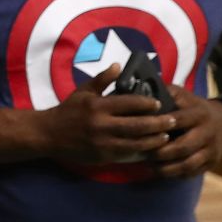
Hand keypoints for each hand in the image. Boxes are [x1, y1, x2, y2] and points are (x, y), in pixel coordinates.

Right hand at [45, 64, 176, 164]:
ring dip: (154, 140)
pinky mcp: (102, 155)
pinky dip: (142, 152)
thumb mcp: (83, 92)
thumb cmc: (68, 111)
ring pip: (136, 143)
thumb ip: (102, 79)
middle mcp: (101, 124)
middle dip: (158, 123)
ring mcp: (102, 142)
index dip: (148, 104)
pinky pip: (127, 155)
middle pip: (138, 125)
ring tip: (166, 136)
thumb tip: (118, 66)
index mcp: (98, 106)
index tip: (160, 103)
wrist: (48, 134)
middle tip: (173, 121)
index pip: (129, 103)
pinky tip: (152, 150)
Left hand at [146, 86, 221, 177]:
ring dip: (167, 168)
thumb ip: (166, 93)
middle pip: (183, 147)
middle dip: (161, 152)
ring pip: (188, 164)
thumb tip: (142, 94)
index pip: (178, 120)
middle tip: (144, 153)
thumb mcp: (184, 95)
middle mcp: (207, 133)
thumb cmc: (195, 107)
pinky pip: (193, 173)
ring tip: (150, 166)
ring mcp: (211, 150)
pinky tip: (162, 171)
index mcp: (199, 114)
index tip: (142, 131)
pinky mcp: (212, 163)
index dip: (160, 126)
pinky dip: (176, 175)